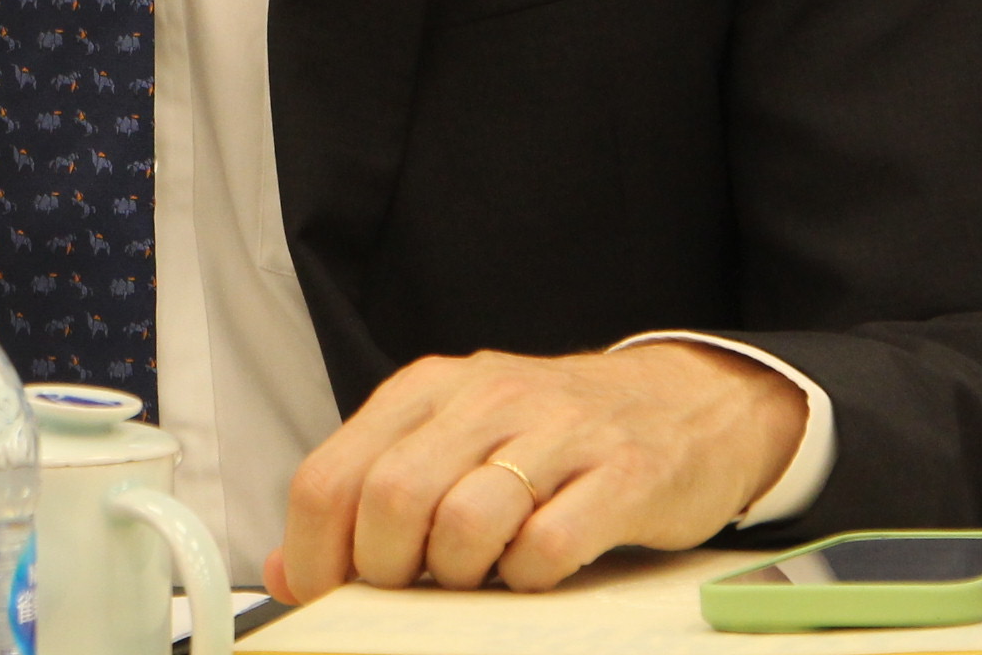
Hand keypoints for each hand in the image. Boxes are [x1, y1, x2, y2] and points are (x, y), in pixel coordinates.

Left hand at [266, 343, 808, 602]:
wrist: (688, 401)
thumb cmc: (556, 435)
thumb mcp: (452, 444)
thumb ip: (370, 497)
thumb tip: (293, 570)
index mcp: (430, 389)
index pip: (332, 476)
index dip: (318, 556)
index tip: (329, 593)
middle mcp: (487, 398)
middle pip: (391, 500)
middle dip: (388, 570)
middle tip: (416, 588)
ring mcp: (558, 433)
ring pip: (464, 522)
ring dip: (461, 574)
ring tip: (482, 574)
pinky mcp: (622, 475)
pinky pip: (549, 545)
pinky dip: (531, 576)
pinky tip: (538, 566)